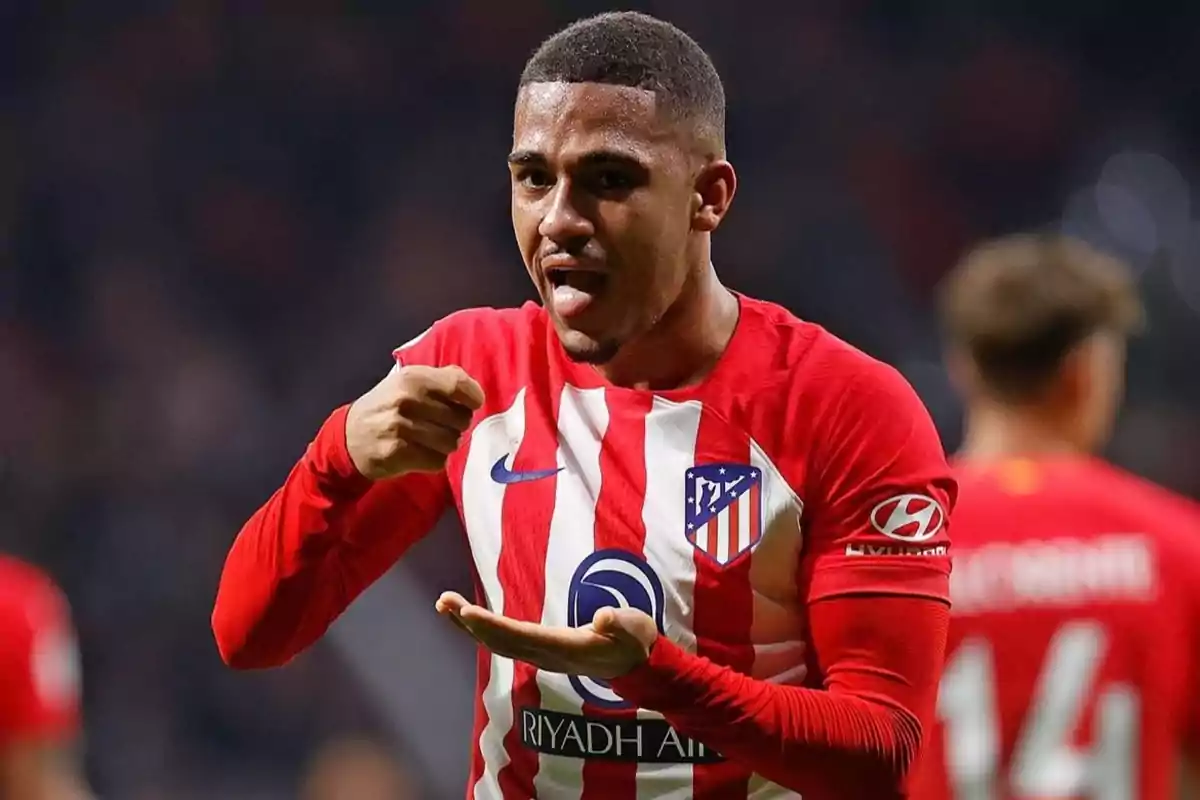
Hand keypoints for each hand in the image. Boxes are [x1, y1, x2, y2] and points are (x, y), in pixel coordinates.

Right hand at [345, 365, 483, 478]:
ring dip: (445, 445)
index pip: (459, 385)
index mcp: (413, 378)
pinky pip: (438, 461)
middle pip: (461, 418)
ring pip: (452, 442)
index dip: (473, 397)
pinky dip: (434, 460)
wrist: (349, 436)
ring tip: (429, 440)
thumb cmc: (387, 405)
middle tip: (440, 425)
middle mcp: (407, 400)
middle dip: (456, 425)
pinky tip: (420, 453)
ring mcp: (401, 427)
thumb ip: (441, 378)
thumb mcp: (408, 380)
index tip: (472, 404)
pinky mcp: (398, 453)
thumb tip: (473, 389)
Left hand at [435, 592, 656, 677]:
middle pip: (502, 641)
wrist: (637, 666)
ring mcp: (542, 656)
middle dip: (471, 622)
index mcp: (568, 647)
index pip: (523, 636)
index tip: (468, 612)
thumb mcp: (636, 629)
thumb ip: (622, 623)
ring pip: (498, 643)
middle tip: (444, 601)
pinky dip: (481, 629)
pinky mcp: (539, 652)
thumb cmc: (636, 641)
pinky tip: (465, 617)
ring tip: (444, 604)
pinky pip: (503, 642)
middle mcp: (548, 655)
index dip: (494, 626)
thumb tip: (605, 617)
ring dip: (469, 625)